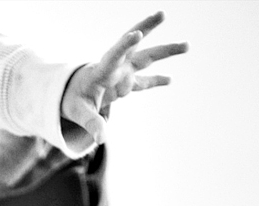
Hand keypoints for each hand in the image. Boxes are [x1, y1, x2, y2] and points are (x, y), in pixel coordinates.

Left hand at [61, 12, 187, 142]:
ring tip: (187, 46)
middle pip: (134, 47)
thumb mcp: (78, 113)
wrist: (72, 94)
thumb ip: (91, 123)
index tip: (137, 34)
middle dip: (147, 28)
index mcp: (101, 72)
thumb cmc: (72, 100)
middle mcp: (115, 68)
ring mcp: (124, 73)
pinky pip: (145, 81)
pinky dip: (157, 81)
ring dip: (165, 51)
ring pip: (146, 58)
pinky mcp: (127, 83)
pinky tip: (170, 80)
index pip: (113, 56)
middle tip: (162, 13)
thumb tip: (101, 139)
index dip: (124, 47)